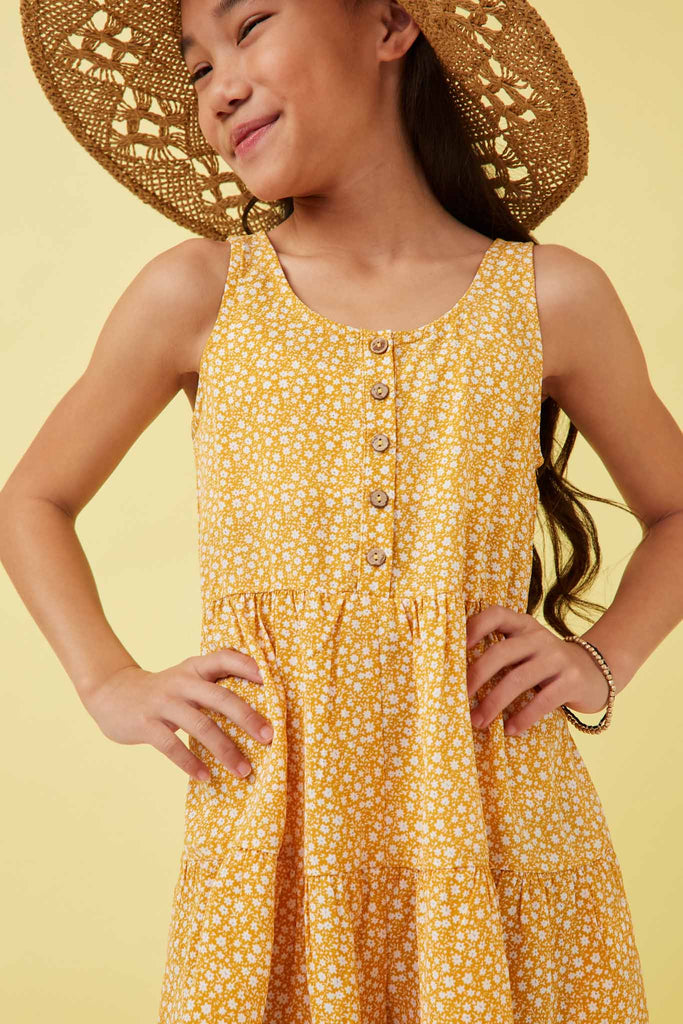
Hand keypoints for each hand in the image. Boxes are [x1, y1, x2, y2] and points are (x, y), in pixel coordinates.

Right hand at [82, 648, 274, 780]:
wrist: (111, 692)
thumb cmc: (164, 690)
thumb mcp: (187, 677)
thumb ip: (214, 684)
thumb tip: (259, 702)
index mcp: (194, 668)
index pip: (224, 658)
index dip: (247, 666)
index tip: (271, 681)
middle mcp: (181, 682)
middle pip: (220, 697)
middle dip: (247, 717)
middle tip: (270, 737)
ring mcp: (163, 703)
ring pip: (200, 725)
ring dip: (225, 749)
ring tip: (244, 770)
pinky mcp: (146, 724)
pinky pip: (172, 746)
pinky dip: (191, 763)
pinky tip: (206, 777)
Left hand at [466, 606, 610, 736]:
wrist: (596, 672)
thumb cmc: (547, 664)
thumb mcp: (526, 649)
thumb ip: (501, 652)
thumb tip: (456, 674)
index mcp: (523, 626)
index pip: (496, 615)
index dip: (474, 627)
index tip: (456, 648)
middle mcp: (539, 637)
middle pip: (500, 653)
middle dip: (476, 677)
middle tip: (458, 698)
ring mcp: (557, 658)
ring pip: (518, 679)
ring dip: (494, 703)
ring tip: (478, 721)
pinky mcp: (572, 681)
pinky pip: (542, 701)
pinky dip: (523, 717)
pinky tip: (510, 730)